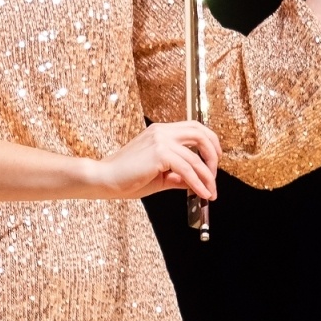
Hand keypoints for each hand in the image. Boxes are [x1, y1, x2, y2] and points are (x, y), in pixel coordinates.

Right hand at [94, 121, 220, 200]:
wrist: (104, 179)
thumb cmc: (126, 178)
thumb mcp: (160, 176)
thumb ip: (179, 176)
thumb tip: (197, 182)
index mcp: (160, 132)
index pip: (194, 128)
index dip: (209, 142)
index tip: (214, 160)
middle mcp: (162, 131)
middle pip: (200, 133)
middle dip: (213, 154)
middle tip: (215, 174)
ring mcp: (160, 140)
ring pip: (195, 157)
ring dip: (207, 176)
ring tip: (210, 192)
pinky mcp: (159, 153)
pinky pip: (187, 169)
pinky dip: (198, 183)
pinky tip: (201, 193)